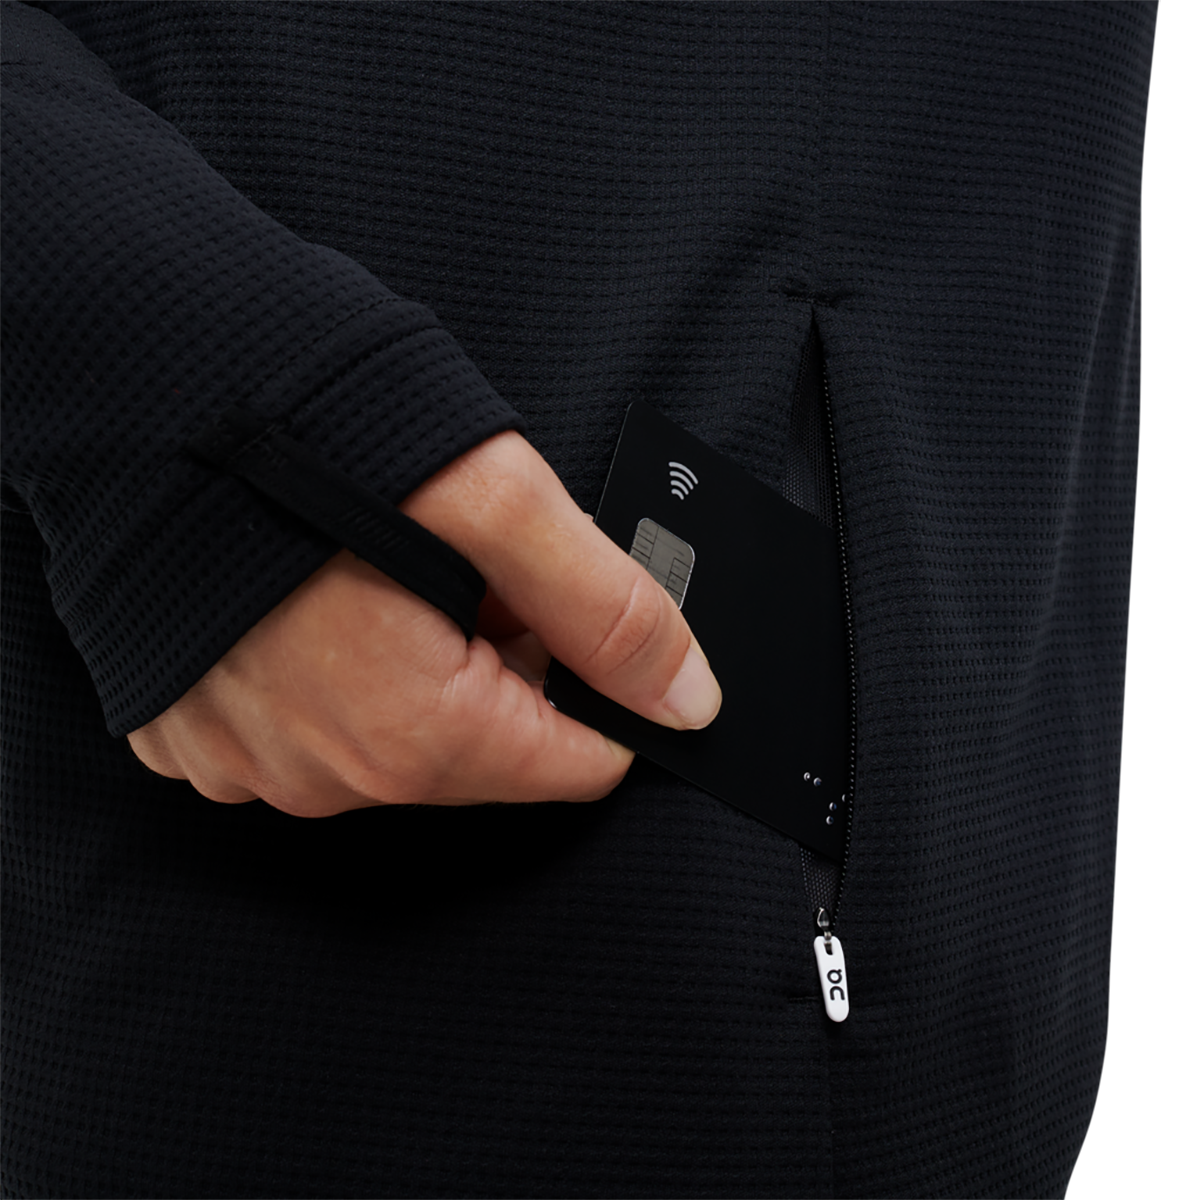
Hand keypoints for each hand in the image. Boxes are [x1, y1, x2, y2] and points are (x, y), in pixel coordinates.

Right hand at [127, 431, 720, 814]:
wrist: (138, 389)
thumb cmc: (307, 432)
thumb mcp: (497, 502)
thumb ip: (609, 609)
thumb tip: (689, 697)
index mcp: (416, 735)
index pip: (580, 766)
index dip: (598, 686)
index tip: (573, 619)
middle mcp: (330, 777)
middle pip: (490, 750)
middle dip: (508, 665)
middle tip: (467, 565)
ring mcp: (256, 764)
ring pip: (405, 739)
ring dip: (423, 665)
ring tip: (383, 566)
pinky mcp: (203, 734)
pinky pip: (317, 727)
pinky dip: (341, 672)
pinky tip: (318, 597)